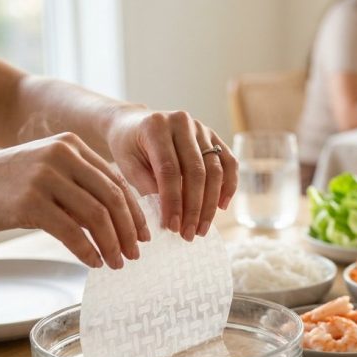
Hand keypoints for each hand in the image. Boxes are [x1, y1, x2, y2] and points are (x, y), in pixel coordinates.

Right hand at [0, 132, 147, 268]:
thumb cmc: (2, 186)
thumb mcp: (46, 175)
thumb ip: (78, 189)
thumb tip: (116, 221)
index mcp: (71, 146)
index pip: (117, 181)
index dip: (134, 212)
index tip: (143, 235)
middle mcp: (62, 155)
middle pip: (112, 198)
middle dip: (129, 231)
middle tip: (135, 254)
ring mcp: (46, 177)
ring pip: (96, 216)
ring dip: (112, 244)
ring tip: (116, 263)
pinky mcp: (30, 201)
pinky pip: (72, 232)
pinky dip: (87, 251)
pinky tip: (93, 262)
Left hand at [105, 110, 238, 240]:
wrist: (134, 124)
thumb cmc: (128, 147)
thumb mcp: (127, 165)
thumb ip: (147, 186)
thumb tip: (170, 215)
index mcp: (156, 126)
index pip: (169, 170)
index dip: (173, 201)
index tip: (172, 227)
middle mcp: (182, 122)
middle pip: (196, 171)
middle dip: (194, 208)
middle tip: (189, 234)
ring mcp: (201, 127)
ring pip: (215, 170)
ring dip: (211, 203)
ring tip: (202, 228)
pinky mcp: (213, 135)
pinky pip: (228, 162)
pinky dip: (228, 185)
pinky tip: (221, 206)